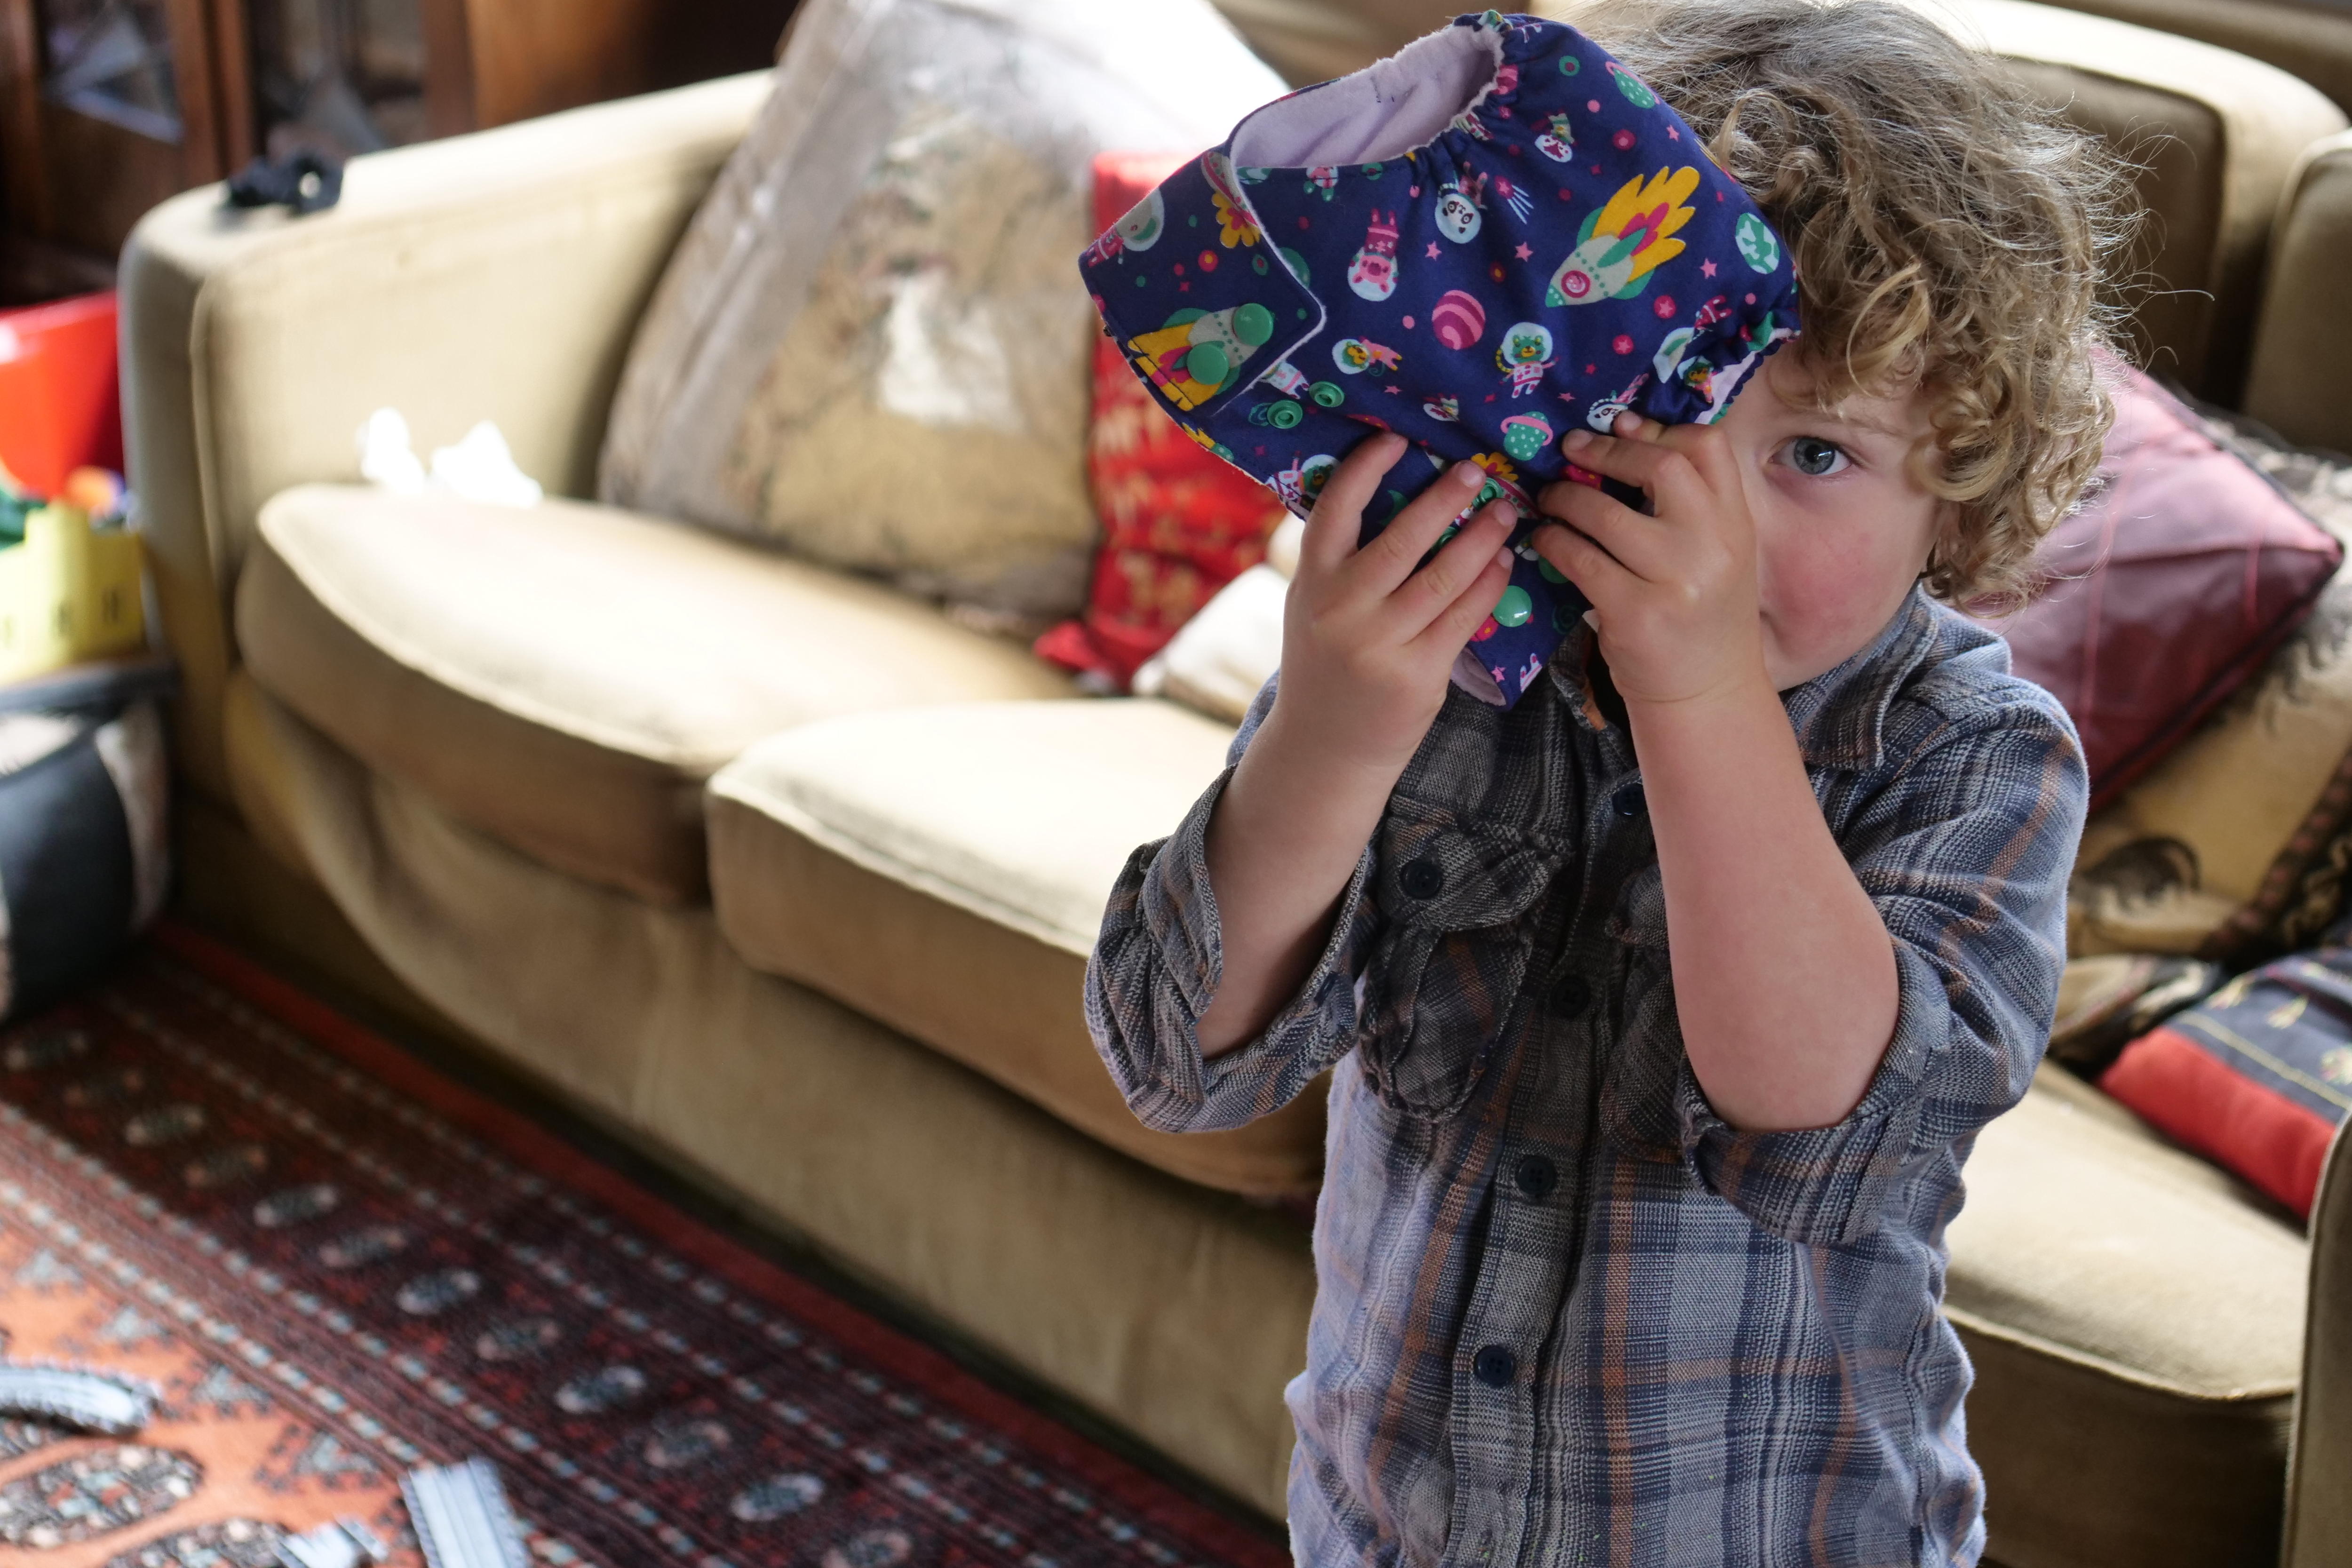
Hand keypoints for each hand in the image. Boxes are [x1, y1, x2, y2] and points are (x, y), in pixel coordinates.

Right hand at [1270, 433, 1517, 777]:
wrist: (1326, 748)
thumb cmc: (1327, 663)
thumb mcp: (1312, 607)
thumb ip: (1339, 563)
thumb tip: (1391, 495)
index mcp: (1310, 582)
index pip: (1335, 509)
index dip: (1365, 468)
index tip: (1396, 438)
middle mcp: (1341, 609)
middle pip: (1401, 538)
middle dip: (1444, 498)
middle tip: (1474, 469)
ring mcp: (1380, 644)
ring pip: (1444, 576)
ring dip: (1481, 537)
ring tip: (1505, 511)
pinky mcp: (1419, 674)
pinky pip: (1464, 617)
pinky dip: (1489, 585)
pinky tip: (1504, 563)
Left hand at [1531, 412, 1768, 710]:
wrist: (1707, 691)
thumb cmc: (1701, 614)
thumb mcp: (1717, 552)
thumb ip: (1689, 501)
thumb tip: (1626, 430)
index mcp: (1737, 523)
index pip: (1708, 447)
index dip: (1659, 428)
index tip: (1621, 423)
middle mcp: (1713, 547)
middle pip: (1660, 468)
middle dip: (1607, 451)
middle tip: (1572, 448)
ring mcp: (1676, 581)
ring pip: (1606, 515)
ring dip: (1567, 498)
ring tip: (1549, 497)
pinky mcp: (1635, 614)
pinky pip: (1581, 560)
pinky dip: (1554, 542)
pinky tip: (1545, 539)